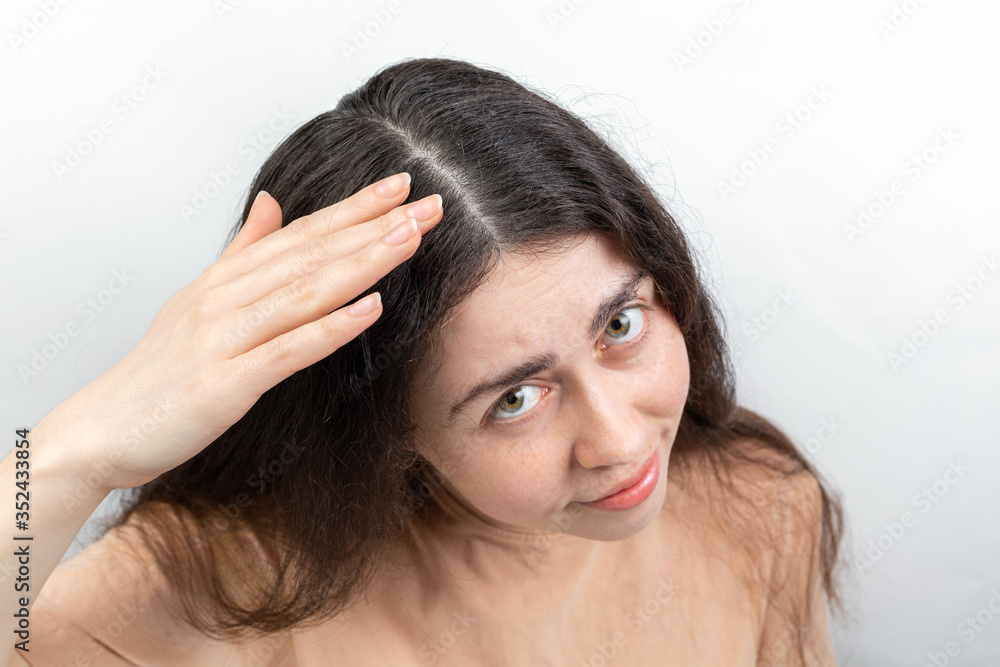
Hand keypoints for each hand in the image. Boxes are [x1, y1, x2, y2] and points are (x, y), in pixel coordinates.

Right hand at [32, 173, 441, 494]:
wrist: (101, 429)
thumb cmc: (157, 371)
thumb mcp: (197, 298)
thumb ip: (240, 252)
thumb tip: (271, 204)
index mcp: (226, 279)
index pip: (301, 233)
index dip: (353, 208)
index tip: (400, 186)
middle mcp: (225, 298)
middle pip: (311, 254)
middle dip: (374, 226)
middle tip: (429, 204)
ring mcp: (223, 337)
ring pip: (304, 291)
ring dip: (362, 263)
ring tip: (410, 239)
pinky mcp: (224, 383)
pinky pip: (287, 350)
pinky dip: (329, 327)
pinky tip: (370, 308)